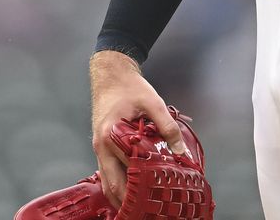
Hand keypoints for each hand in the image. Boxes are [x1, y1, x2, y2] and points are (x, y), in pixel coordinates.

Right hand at [88, 50, 184, 207]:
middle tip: (145, 213)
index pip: (129, 169)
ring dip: (121, 197)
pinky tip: (129, 193)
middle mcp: (102, 146)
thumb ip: (167, 127)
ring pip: (107, 182)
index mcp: (112, 135)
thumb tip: (180, 152)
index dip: (143, 186)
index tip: (155, 200)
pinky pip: (107, 173)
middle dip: (128, 202)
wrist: (110, 74)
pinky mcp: (102, 147)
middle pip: (113, 184)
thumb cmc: (128, 87)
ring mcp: (99, 148)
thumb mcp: (152, 102)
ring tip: (137, 210)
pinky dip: (117, 185)